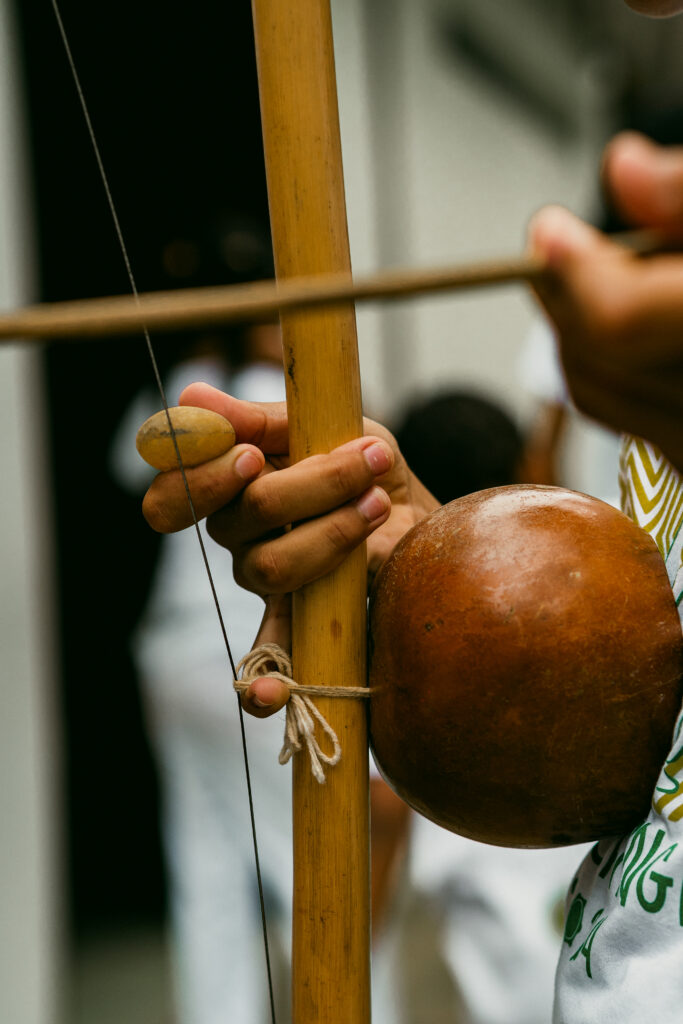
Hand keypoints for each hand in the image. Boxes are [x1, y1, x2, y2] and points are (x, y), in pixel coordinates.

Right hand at [142, 382, 438, 715]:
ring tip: (379, 502)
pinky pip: (271, 660)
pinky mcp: (305, 621)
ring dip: (333, 530)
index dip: (200, 478)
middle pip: (238, 522)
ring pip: (269, 566)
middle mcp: (239, 540)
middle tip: (360, 460)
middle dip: (308, 486)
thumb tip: (191, 396)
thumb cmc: (367, 465)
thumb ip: (264, 418)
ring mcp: (268, 583)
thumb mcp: (328, 425)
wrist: (423, 515)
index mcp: (233, 490)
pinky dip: (264, 686)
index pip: (171, 498)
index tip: (253, 455)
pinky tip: (265, 701)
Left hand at [528, 133, 682, 474]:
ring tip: (599, 277)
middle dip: (566, 298)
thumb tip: (625, 169)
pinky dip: (616, 372)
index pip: (623, 320)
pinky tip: (639, 328)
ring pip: (604, 397)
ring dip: (583, 335)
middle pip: (600, 360)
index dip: (575, 272)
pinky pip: (633, 422)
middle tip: (560, 246)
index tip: (549, 229)